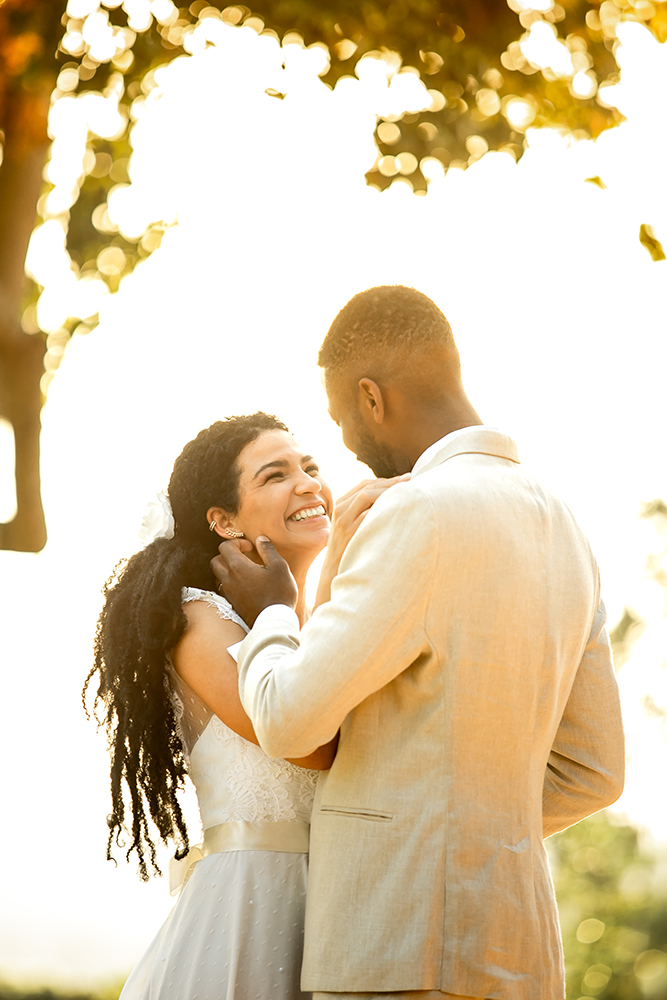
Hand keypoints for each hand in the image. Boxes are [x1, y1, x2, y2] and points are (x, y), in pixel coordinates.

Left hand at [211, 537, 297, 626]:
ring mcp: (228, 592)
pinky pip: (224, 587)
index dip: (237, 542)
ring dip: (227, 568)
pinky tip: (245, 584)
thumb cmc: (278, 593)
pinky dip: (230, 581)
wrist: (273, 622)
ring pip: (218, 575)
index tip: (251, 547)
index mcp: (238, 567)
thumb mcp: (279, 567)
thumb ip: (268, 550)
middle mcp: (228, 579)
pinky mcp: (232, 603)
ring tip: (244, 570)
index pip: (225, 547)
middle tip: (244, 557)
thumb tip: (260, 539)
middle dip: (228, 555)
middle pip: (216, 560)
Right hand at [314, 474, 409, 607]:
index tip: (404, 479)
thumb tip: (391, 499)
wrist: (335, 570)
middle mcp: (340, 509)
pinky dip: (383, 507)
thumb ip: (364, 511)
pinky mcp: (349, 531)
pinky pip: (368, 514)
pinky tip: (399, 508)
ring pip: (366, 496)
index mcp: (341, 504)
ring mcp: (343, 520)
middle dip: (391, 482)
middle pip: (367, 487)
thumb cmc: (350, 547)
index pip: (364, 484)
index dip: (385, 480)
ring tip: (407, 491)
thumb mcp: (352, 525)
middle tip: (410, 480)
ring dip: (388, 491)